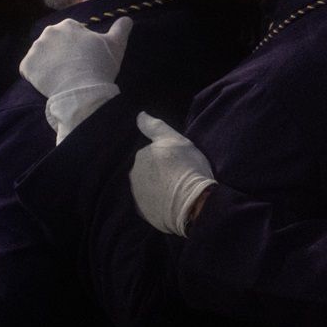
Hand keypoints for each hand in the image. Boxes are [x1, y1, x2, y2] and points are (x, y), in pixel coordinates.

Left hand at [20, 17, 131, 141]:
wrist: (83, 90)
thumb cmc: (100, 64)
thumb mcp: (116, 44)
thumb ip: (121, 28)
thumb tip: (127, 19)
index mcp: (68, 25)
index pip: (71, 32)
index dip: (78, 45)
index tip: (85, 57)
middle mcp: (48, 33)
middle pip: (54, 42)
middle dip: (61, 52)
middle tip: (74, 67)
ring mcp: (35, 49)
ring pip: (41, 56)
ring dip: (49, 63)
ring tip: (62, 77)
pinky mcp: (26, 66)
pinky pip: (29, 70)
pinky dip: (36, 76)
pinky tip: (49, 83)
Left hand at [130, 113, 216, 235]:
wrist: (192, 204)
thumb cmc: (188, 168)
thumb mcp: (176, 140)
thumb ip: (155, 127)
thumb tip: (139, 115)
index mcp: (142, 156)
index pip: (152, 152)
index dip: (166, 156)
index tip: (179, 162)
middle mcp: (134, 173)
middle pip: (147, 169)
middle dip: (159, 171)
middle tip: (180, 176)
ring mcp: (137, 194)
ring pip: (147, 185)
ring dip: (158, 186)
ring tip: (177, 191)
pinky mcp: (142, 211)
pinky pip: (149, 202)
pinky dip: (157, 201)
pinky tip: (171, 203)